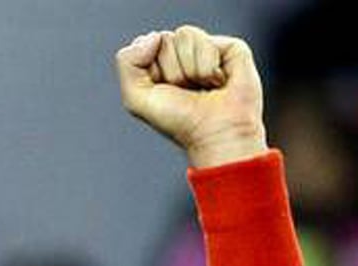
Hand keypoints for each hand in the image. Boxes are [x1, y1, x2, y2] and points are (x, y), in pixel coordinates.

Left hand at [115, 26, 266, 168]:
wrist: (215, 136)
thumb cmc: (180, 123)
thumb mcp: (136, 98)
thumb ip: (126, 61)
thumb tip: (154, 36)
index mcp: (162, 62)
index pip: (147, 43)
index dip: (153, 71)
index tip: (167, 92)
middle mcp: (185, 53)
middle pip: (165, 39)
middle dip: (172, 71)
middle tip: (188, 92)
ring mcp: (208, 49)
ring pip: (185, 35)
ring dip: (191, 71)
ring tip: (204, 88)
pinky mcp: (230, 48)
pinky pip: (206, 41)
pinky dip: (208, 68)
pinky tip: (218, 83)